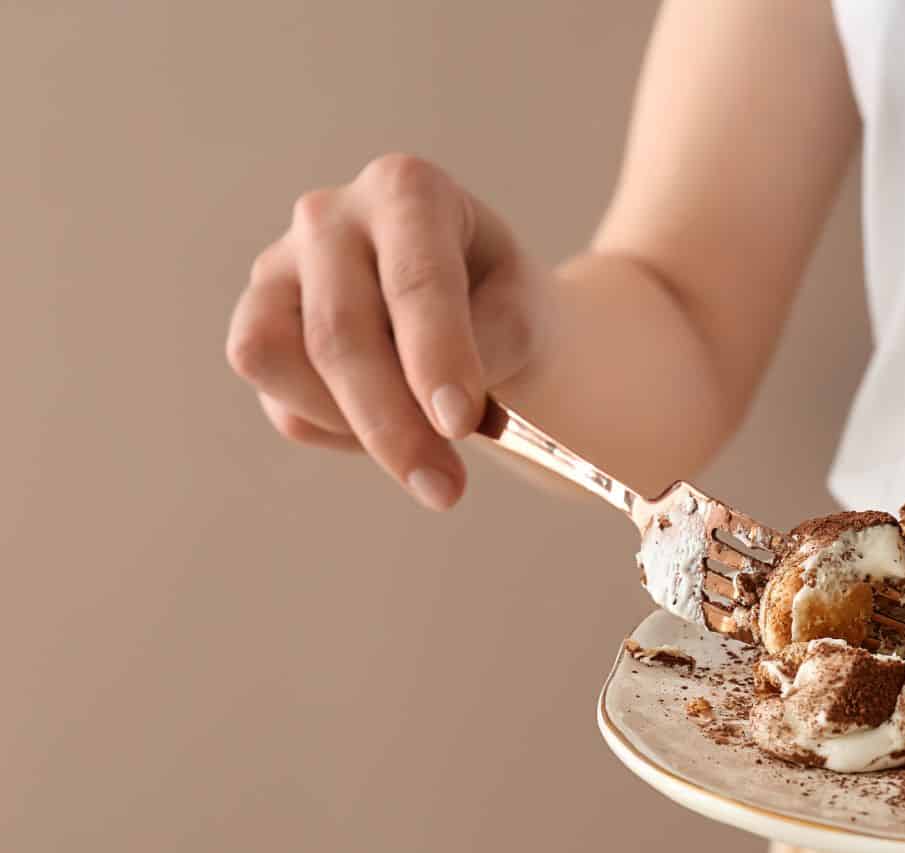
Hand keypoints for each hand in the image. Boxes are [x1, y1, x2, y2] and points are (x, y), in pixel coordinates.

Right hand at [226, 154, 536, 509]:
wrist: (480, 313)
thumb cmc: (504, 304)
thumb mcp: (526, 313)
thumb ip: (492, 342)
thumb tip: (439, 407)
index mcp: (407, 191)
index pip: (413, 278)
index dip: (434, 354)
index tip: (459, 423)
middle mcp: (329, 217)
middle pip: (339, 332)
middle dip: (392, 423)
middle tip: (445, 489)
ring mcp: (278, 268)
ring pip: (275, 360)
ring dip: (350, 426)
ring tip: (424, 451)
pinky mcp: (258, 327)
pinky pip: (279, 402)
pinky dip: (335, 432)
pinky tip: (387, 424)